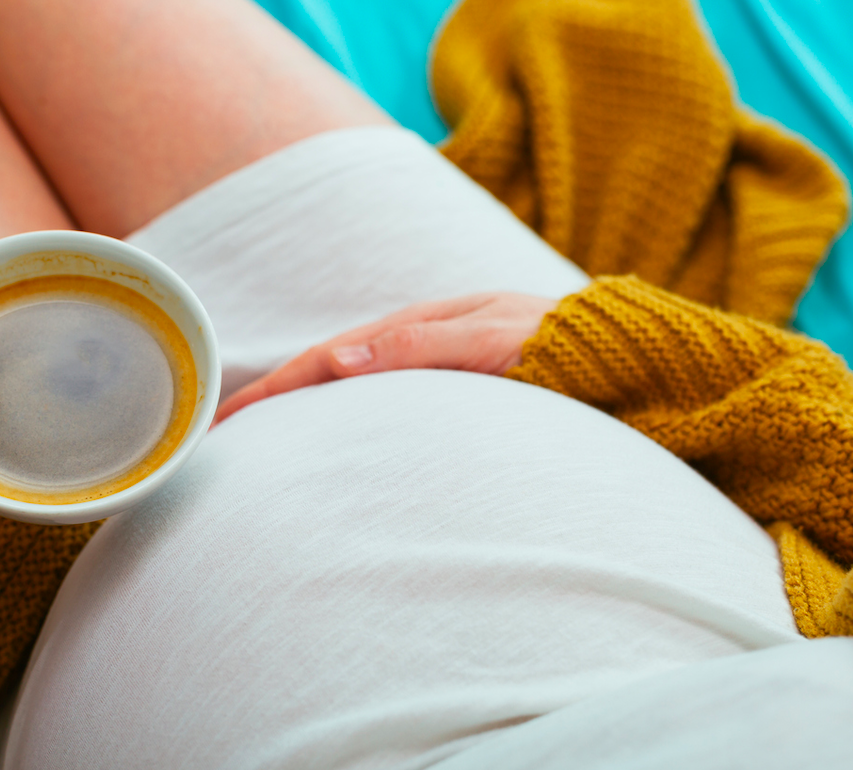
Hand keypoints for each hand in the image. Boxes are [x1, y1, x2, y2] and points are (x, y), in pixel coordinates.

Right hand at [215, 293, 556, 423]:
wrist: (628, 360)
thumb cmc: (565, 347)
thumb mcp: (496, 338)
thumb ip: (424, 345)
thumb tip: (340, 360)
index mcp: (421, 325)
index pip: (328, 357)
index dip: (275, 386)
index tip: (227, 417)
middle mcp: (420, 343)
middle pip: (329, 370)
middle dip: (275, 398)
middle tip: (224, 432)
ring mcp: (434, 367)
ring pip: (352, 387)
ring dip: (305, 408)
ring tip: (263, 437)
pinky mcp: (453, 393)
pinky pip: (384, 403)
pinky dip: (345, 416)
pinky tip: (334, 436)